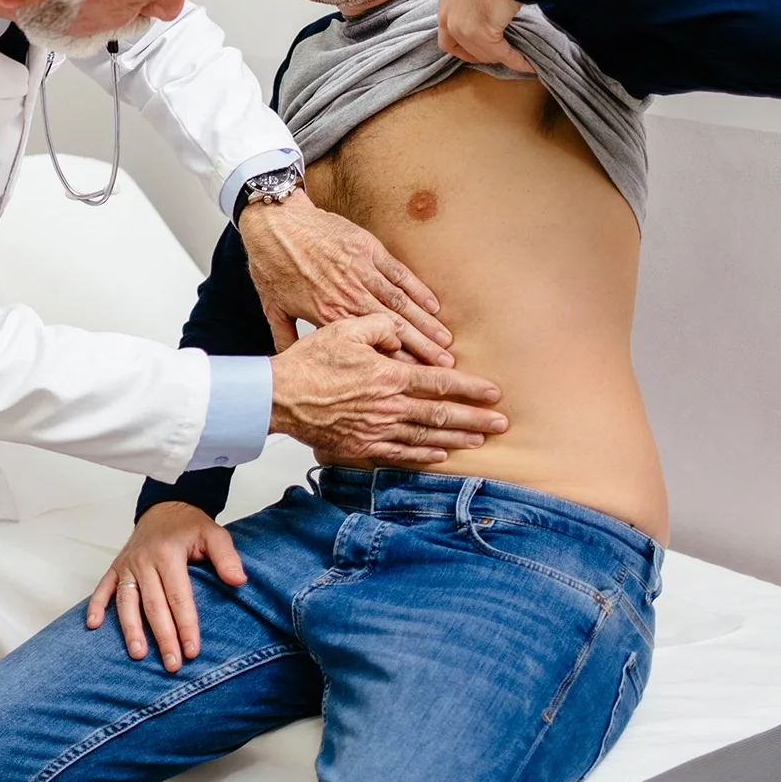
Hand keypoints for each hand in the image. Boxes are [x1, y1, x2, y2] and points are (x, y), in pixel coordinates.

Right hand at [85, 502, 246, 671]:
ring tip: (138, 654)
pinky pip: (103, 587)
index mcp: (168, 554)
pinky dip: (96, 605)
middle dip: (163, 637)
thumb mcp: (214, 534)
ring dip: (131, 629)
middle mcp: (144, 561)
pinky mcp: (116, 566)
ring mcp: (127, 564)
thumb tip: (239, 581)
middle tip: (172, 664)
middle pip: (153, 605)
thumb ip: (226, 557)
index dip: (186, 625)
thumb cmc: (190, 526)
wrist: (165, 507)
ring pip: (127, 601)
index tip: (192, 650)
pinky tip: (94, 625)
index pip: (178, 597)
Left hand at [239, 191, 449, 362]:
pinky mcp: (368, 250)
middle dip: (421, 348)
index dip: (394, 362)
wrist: (275, 224)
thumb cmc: (271, 264)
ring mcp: (362, 271)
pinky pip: (399, 273)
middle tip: (445, 366)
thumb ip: (285, 338)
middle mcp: (349, 296)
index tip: (413, 378)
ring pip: (400, 303)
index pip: (367, 344)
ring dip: (425, 323)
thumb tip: (290, 360)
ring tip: (445, 341)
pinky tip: (434, 305)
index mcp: (327, 314)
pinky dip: (418, 290)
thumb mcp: (273, 307)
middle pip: (393, 327)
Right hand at [270, 314, 506, 463]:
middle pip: (441, 414)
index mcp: (389, 376)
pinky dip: (423, 454)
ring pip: (426, 436)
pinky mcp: (362, 445)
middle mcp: (389, 406)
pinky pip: (400, 452)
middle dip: (475, 419)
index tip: (493, 393)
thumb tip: (401, 333)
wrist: (279, 397)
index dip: (470, 388)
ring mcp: (377, 429)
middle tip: (501, 423)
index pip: (440, 382)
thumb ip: (380, 327)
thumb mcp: (345, 329)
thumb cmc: (309, 363)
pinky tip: (439, 454)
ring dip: (457, 439)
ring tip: (480, 440)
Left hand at [438, 0, 533, 72]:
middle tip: (499, 56)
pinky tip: (527, 63)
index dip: (463, 48)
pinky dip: (515, 60)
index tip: (479, 51)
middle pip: (461, 49)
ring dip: (501, 58)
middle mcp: (448, 17)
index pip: (448, 37)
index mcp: (446, 4)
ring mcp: (462, 27)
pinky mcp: (481, 33)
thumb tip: (492, 5)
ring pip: (482, 53)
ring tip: (517, 59)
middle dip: (481, 55)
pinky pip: (500, 53)